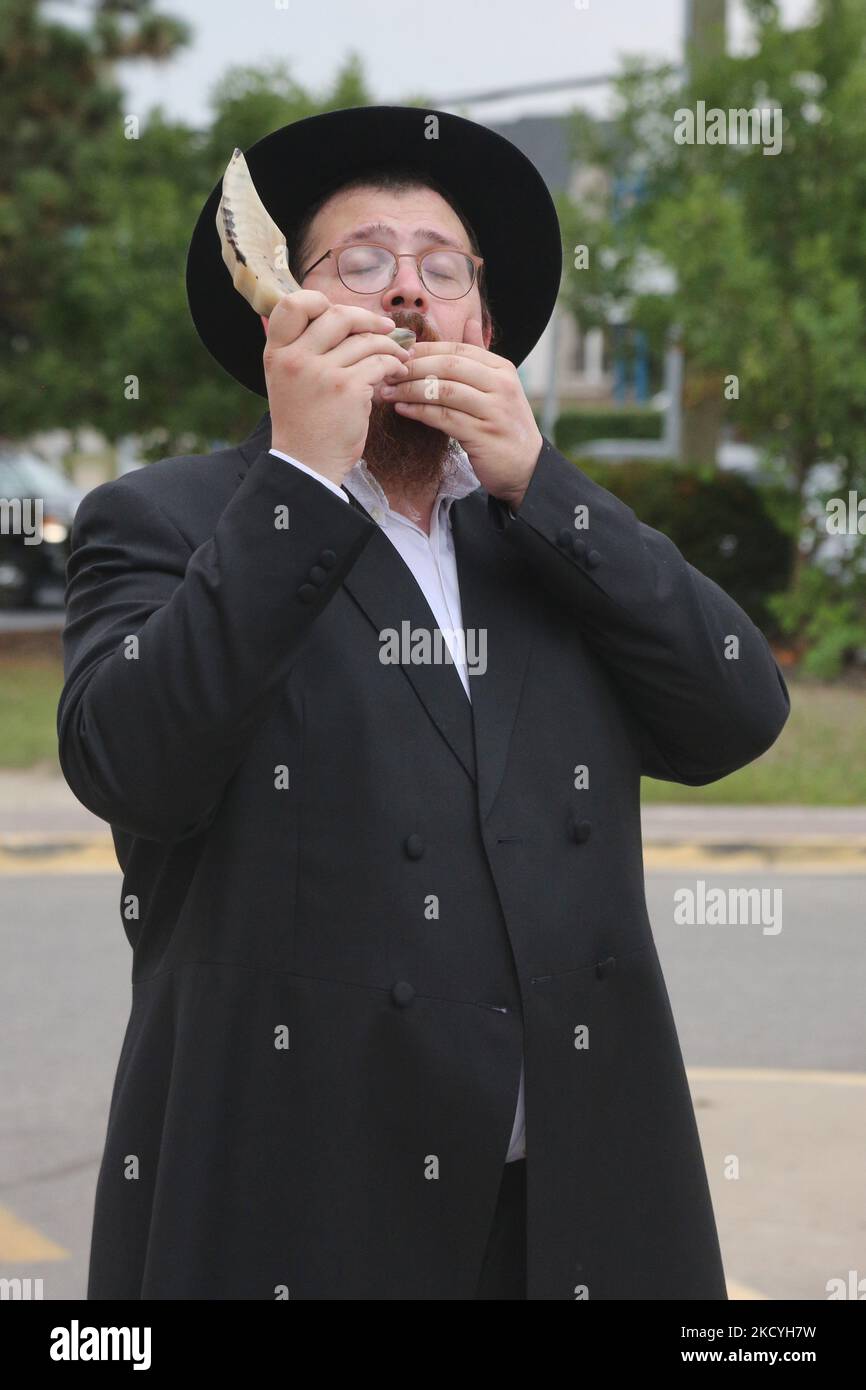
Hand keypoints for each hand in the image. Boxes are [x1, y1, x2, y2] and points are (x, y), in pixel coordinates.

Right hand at [262, 290, 411, 485]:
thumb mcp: (287, 379)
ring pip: (365, 340)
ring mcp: (322, 373)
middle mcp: (296, 358)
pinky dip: (394, 364)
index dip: (320, 301)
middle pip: (338, 315)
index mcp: (277, 352)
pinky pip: (380, 362)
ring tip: (398, 353)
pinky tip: (397, 371)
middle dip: (368, 319)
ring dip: (389, 344)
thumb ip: (303, 349)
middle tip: (386, 328)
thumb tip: (342, 318)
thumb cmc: (302, 423)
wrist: (307, 464)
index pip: (293, 304)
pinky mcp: (348, 389)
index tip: (340, 312)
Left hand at [379, 318, 541, 507]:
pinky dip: (420, 412)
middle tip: (387, 372)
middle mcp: (501, 385)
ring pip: (443, 391)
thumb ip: (481, 357)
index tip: (398, 354)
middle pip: (448, 366)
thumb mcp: (499, 386)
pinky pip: (444, 417)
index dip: (424, 349)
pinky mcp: (482, 435)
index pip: (457, 349)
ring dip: (411, 390)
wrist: (525, 467)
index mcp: (502, 368)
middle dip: (413, 367)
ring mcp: (493, 410)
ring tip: (388, 391)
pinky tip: (403, 409)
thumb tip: (470, 322)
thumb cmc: (502, 425)